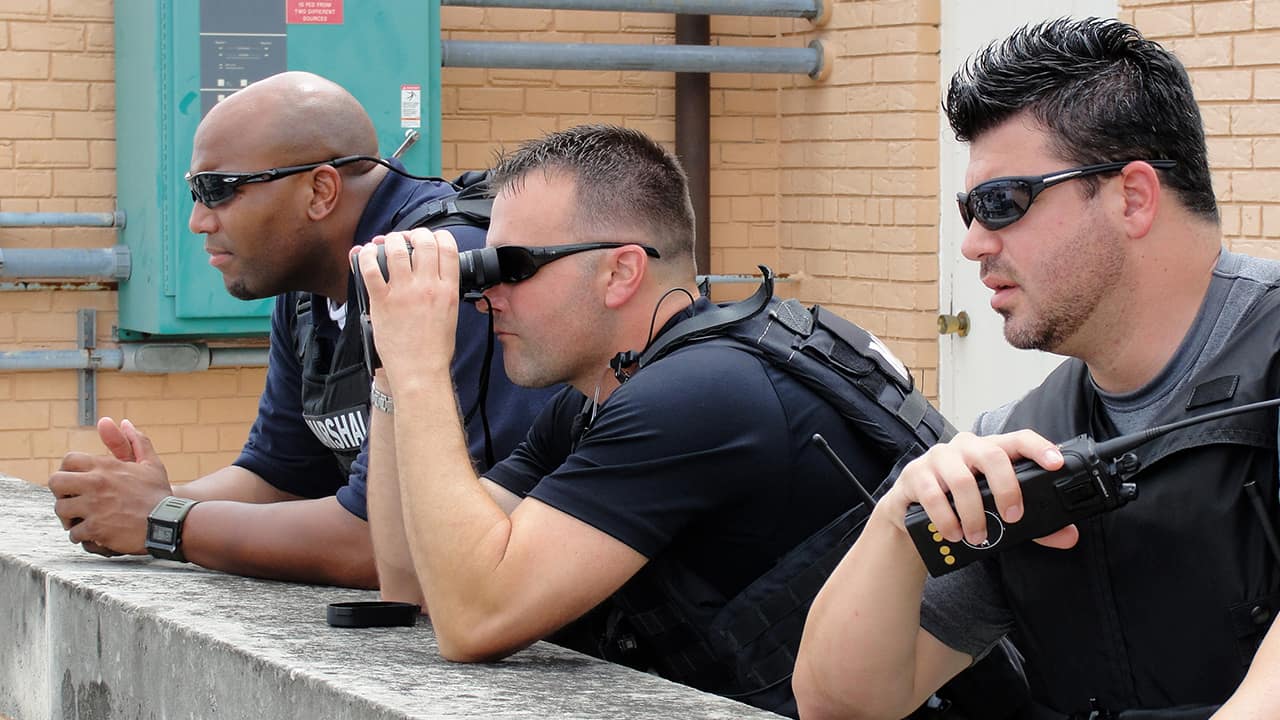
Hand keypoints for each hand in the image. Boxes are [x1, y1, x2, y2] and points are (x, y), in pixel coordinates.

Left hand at [48, 417, 172, 555]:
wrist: (168, 522)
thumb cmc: (158, 494)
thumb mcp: (150, 463)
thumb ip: (135, 441)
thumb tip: (124, 423)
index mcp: (106, 466)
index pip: (69, 460)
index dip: (68, 471)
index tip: (76, 482)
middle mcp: (96, 483)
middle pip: (55, 482)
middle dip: (61, 493)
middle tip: (73, 500)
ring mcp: (94, 506)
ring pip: (61, 509)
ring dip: (69, 517)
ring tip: (82, 519)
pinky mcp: (96, 528)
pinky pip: (74, 532)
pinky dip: (81, 536)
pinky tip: (93, 534)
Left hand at [351, 228, 460, 387]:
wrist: (420, 371)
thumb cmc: (435, 350)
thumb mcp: (451, 314)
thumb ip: (445, 290)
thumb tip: (436, 273)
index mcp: (448, 290)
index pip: (448, 248)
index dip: (438, 235)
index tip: (431, 237)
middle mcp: (427, 287)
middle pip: (423, 242)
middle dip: (414, 233)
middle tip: (407, 238)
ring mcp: (404, 293)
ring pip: (396, 249)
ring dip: (390, 240)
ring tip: (386, 243)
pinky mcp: (382, 301)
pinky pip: (371, 269)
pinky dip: (367, 256)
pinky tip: (367, 254)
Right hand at [882, 430, 1079, 550]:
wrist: (913, 515)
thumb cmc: (960, 506)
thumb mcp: (996, 512)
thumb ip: (1033, 524)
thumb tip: (1068, 535)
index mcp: (989, 451)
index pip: (1018, 439)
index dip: (1039, 447)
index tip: (1056, 464)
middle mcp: (965, 448)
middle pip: (991, 455)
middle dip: (1007, 488)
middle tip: (1013, 517)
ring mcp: (938, 458)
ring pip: (962, 479)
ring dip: (974, 514)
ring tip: (978, 536)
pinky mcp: (915, 474)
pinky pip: (932, 494)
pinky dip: (946, 519)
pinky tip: (953, 534)